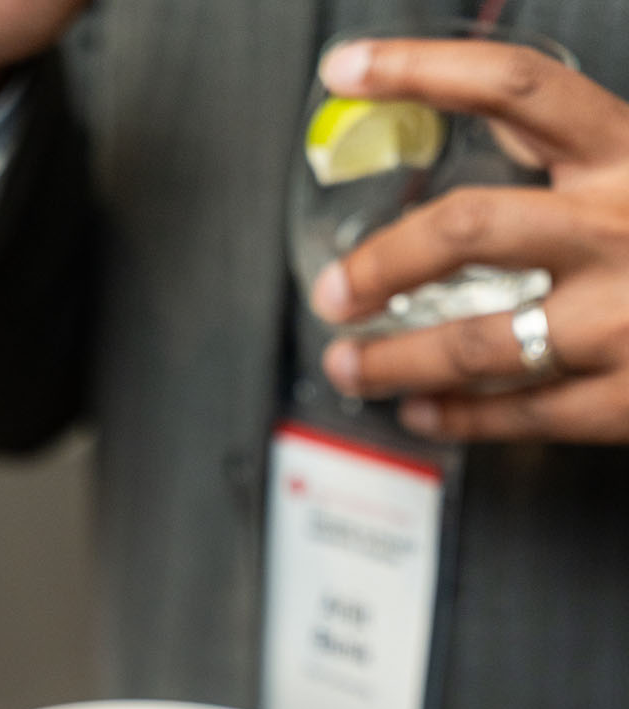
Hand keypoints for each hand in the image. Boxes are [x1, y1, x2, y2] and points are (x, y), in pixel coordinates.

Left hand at [311, 37, 628, 441]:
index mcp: (627, 155)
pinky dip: (453, 416)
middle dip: (381, 263)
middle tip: (334, 287)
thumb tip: (479, 108)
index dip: (420, 67)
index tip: (350, 65)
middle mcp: (619, 230)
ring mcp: (619, 322)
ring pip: (473, 341)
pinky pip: (514, 412)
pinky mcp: (621, 400)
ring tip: (352, 363)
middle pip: (467, 228)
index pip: (513, 84)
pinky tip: (420, 410)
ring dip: (392, 358)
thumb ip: (573, 141)